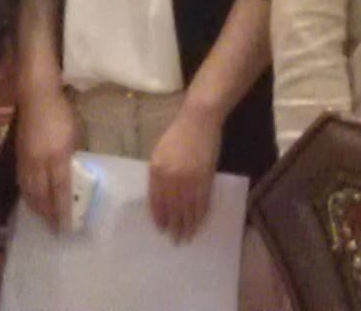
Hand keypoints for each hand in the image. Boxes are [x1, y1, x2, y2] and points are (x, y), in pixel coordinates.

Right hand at [12, 82, 81, 232]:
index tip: (66, 226)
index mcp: (57, 157)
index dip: (62, 210)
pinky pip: (22, 182)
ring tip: (43, 218)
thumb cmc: (61, 112)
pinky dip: (27, 195)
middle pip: (42, 196)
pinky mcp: (19, 157)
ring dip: (36, 208)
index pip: (60, 190)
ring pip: (29, 191)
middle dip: (48, 214)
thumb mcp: (75, 134)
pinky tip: (31, 200)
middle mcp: (39, 163)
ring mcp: (26, 161)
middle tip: (55, 228)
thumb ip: (72, 156)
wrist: (36, 97)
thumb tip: (71, 174)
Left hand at [147, 103, 222, 242]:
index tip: (162, 229)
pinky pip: (201, 202)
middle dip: (174, 226)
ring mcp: (188, 179)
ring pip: (187, 209)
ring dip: (188, 225)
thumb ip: (159, 174)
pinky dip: (200, 215)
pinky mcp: (204, 178)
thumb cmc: (178, 134)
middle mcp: (170, 178)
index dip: (159, 217)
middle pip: (172, 209)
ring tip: (188, 237)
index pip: (156, 202)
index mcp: (156, 171)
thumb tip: (162, 196)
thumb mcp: (160, 153)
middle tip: (176, 240)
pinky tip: (199, 223)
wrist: (199, 120)